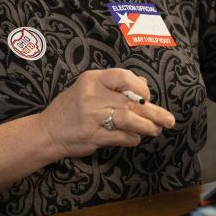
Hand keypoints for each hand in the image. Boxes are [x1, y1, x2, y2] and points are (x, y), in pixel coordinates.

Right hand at [39, 68, 174, 158]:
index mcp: (93, 79)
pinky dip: (132, 138)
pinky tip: (135, 138)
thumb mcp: (88, 88)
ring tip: (155, 130)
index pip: (123, 76)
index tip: (148, 97)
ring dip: (146, 126)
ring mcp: (91, 116)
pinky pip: (121, 137)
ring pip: (129, 119)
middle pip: (130, 101)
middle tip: (169, 120)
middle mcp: (92, 95)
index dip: (141, 88)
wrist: (47, 132)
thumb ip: (114, 85)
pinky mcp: (92, 136)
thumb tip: (144, 84)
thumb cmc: (72, 108)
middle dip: (154, 112)